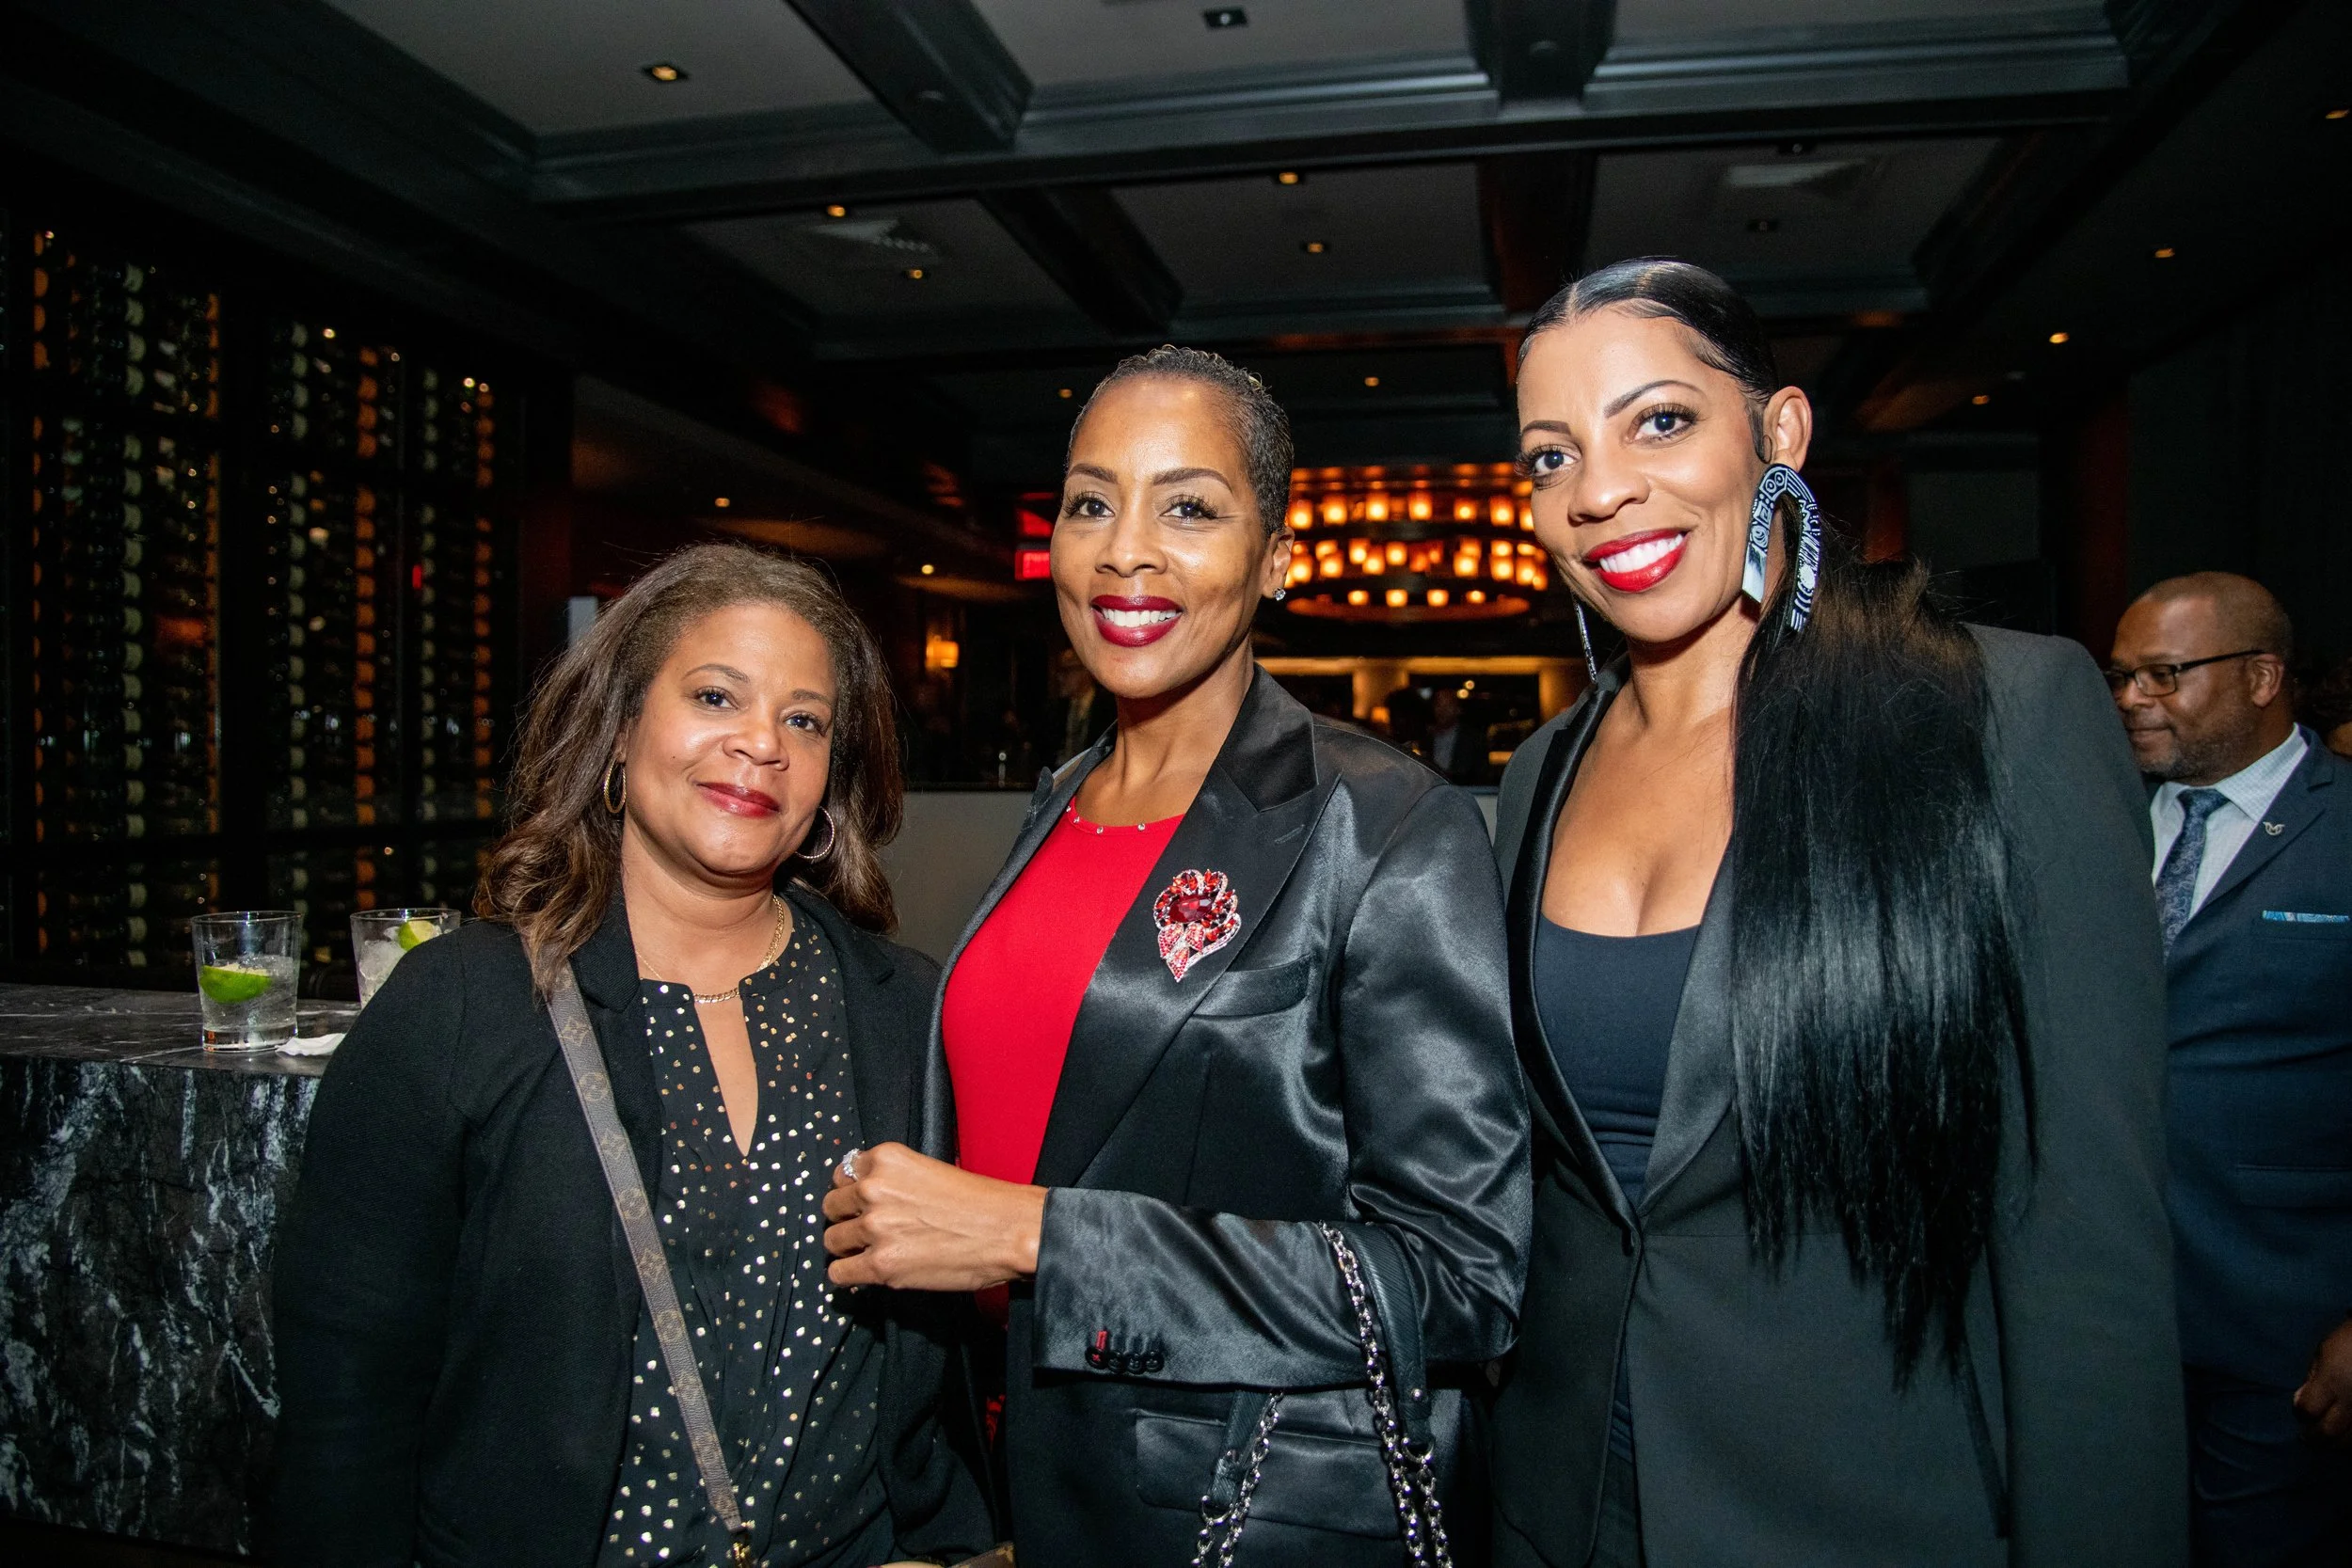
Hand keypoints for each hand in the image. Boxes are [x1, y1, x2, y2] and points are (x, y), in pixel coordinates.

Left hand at [822, 1141, 1044, 1290]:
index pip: (843, 1173)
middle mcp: (874, 1189)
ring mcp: (875, 1228)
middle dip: (846, 1219)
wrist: (1009, 1231)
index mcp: (887, 1160)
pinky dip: (848, 1275)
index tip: (859, 1203)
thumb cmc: (982, 1202)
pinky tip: (864, 1273)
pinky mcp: (881, 1265)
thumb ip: (894, 1180)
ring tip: (867, 1253)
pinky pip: (839, 1273)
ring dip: (847, 1248)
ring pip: (832, 1240)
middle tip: (863, 1230)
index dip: (852, 1191)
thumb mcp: (930, 1171)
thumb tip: (868, 1200)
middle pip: (831, 1206)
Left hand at [2293, 1318, 2351, 1446]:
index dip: (2300, 1412)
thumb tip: (2301, 1402)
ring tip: (2328, 1439)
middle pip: (2328, 1431)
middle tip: (2307, 1437)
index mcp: (2332, 1382)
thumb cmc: (2349, 1343)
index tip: (2299, 1411)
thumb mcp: (2322, 1353)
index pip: (2308, 1410)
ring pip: (2350, 1441)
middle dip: (2314, 1437)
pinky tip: (2346, 1436)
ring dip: (2336, 1444)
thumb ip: (2312, 1379)